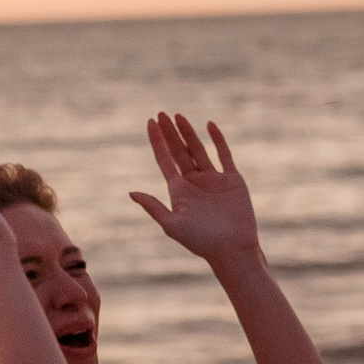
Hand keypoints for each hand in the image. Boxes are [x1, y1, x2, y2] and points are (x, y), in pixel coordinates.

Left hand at [132, 113, 260, 265]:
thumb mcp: (172, 225)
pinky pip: (224, 155)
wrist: (232, 249)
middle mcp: (194, 182)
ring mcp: (213, 179)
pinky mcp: (232, 180)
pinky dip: (217, 140)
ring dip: (188, 133)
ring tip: (178, 115)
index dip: (157, 141)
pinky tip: (209, 126)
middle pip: (179, 151)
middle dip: (170, 133)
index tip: (150, 122)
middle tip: (161, 114)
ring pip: (198, 149)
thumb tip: (131, 192)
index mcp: (178, 190)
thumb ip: (153, 207)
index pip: (164, 160)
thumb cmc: (201, 242)